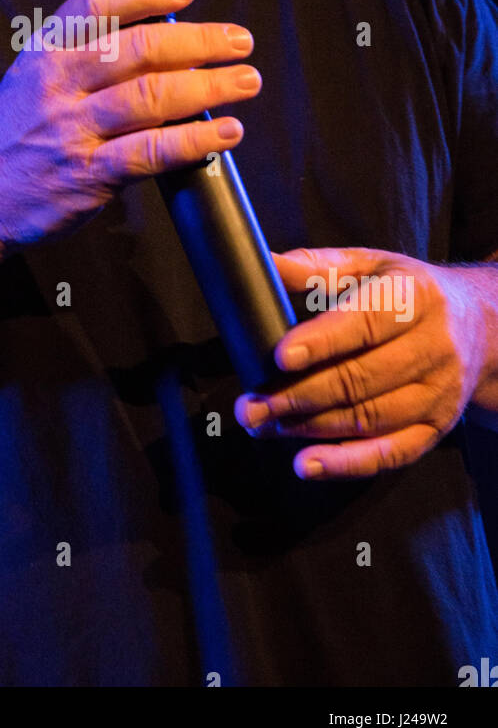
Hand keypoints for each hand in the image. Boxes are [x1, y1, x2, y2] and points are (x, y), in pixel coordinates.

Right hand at [0, 0, 260, 249]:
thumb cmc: (15, 136)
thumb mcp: (34, 77)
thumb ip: (83, 48)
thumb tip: (156, 13)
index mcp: (44, 52)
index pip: (96, 6)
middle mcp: (57, 86)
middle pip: (138, 49)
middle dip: (199, 41)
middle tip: (240, 40)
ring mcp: (72, 132)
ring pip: (151, 97)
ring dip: (209, 86)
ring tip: (246, 80)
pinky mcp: (88, 177)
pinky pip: (151, 153)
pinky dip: (195, 140)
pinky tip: (225, 131)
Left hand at [233, 246, 490, 480]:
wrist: (481, 327)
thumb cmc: (408, 292)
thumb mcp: (370, 266)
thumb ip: (315, 266)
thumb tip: (263, 264)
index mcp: (415, 298)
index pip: (365, 323)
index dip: (321, 343)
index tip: (279, 358)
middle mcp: (434, 347)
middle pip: (361, 379)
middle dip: (299, 395)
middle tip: (252, 405)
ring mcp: (439, 394)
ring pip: (370, 419)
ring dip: (312, 428)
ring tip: (265, 426)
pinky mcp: (437, 429)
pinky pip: (391, 453)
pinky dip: (347, 463)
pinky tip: (306, 463)